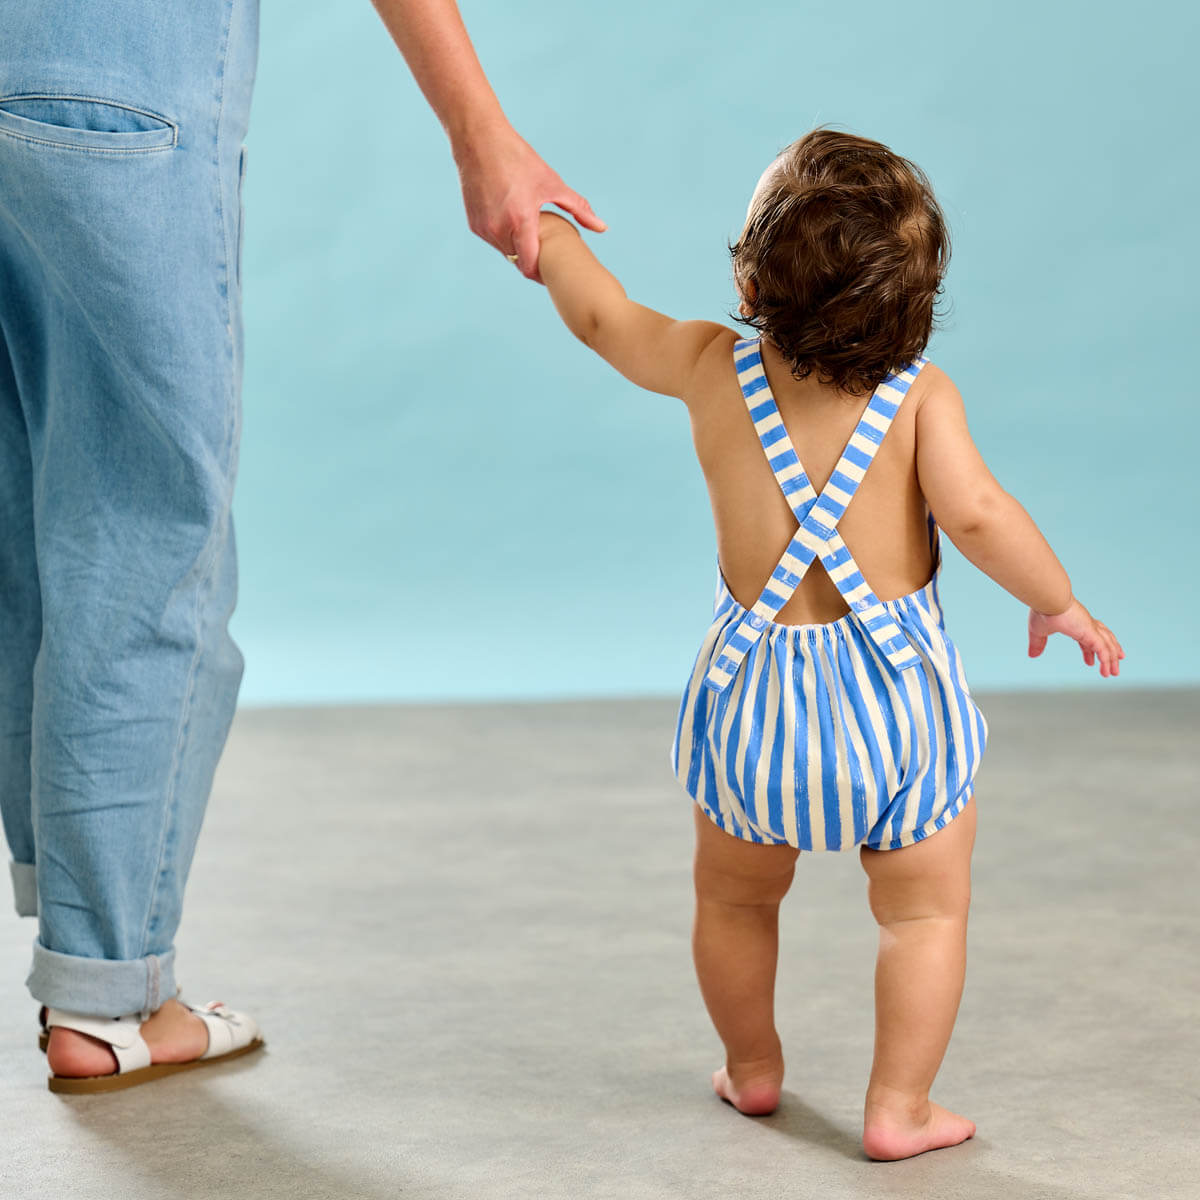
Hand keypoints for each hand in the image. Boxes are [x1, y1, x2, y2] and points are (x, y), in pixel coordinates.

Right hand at [454, 122, 604, 282]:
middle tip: (548, 256)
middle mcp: (498, 229)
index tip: (552, 272)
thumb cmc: (518, 159)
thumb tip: (602, 228)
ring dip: (519, 250)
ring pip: (505, 252)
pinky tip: (516, 226)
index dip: (541, 274)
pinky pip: (494, 241)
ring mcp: (483, 228)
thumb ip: (578, 208)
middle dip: (533, 261)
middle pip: (519, 261)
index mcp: (520, 220)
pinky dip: (505, 238)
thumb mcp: (552, 183)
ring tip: (534, 238)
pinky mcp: (474, 225)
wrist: (479, 141)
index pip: (529, 266)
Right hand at [1027, 597, 1123, 677]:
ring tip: (1114, 671)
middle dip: (1111, 650)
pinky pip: (1103, 650)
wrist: (1048, 600)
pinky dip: (1107, 660)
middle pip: (1104, 638)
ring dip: (1113, 659)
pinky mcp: (1091, 632)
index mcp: (1076, 623)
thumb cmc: (1043, 611)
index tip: (1090, 662)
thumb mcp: (1039, 631)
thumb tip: (1032, 655)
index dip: (1089, 651)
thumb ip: (1038, 644)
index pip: (1088, 638)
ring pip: (1108, 645)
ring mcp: (1090, 628)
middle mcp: (1087, 624)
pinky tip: (1107, 670)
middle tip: (1115, 662)